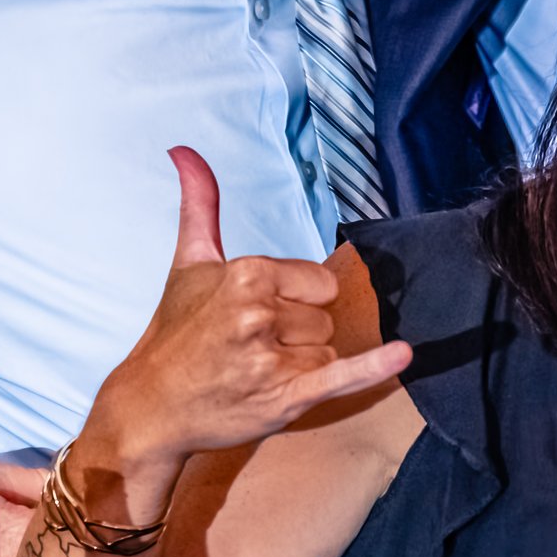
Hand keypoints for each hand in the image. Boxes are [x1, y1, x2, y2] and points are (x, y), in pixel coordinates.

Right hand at [97, 148, 410, 468]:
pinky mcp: (284, 396)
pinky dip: (376, 367)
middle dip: (295, 334)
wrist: (152, 407)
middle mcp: (259, 313)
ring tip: (254, 372)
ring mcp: (272, 358)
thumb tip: (185, 150)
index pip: (319, 282)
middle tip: (248, 348)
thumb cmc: (175, 334)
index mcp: (246, 273)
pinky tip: (403, 354)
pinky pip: (343, 375)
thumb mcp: (189, 262)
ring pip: (327, 350)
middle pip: (324, 317)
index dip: (294, 300)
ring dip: (301, 366)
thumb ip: (200, 204)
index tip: (254, 316)